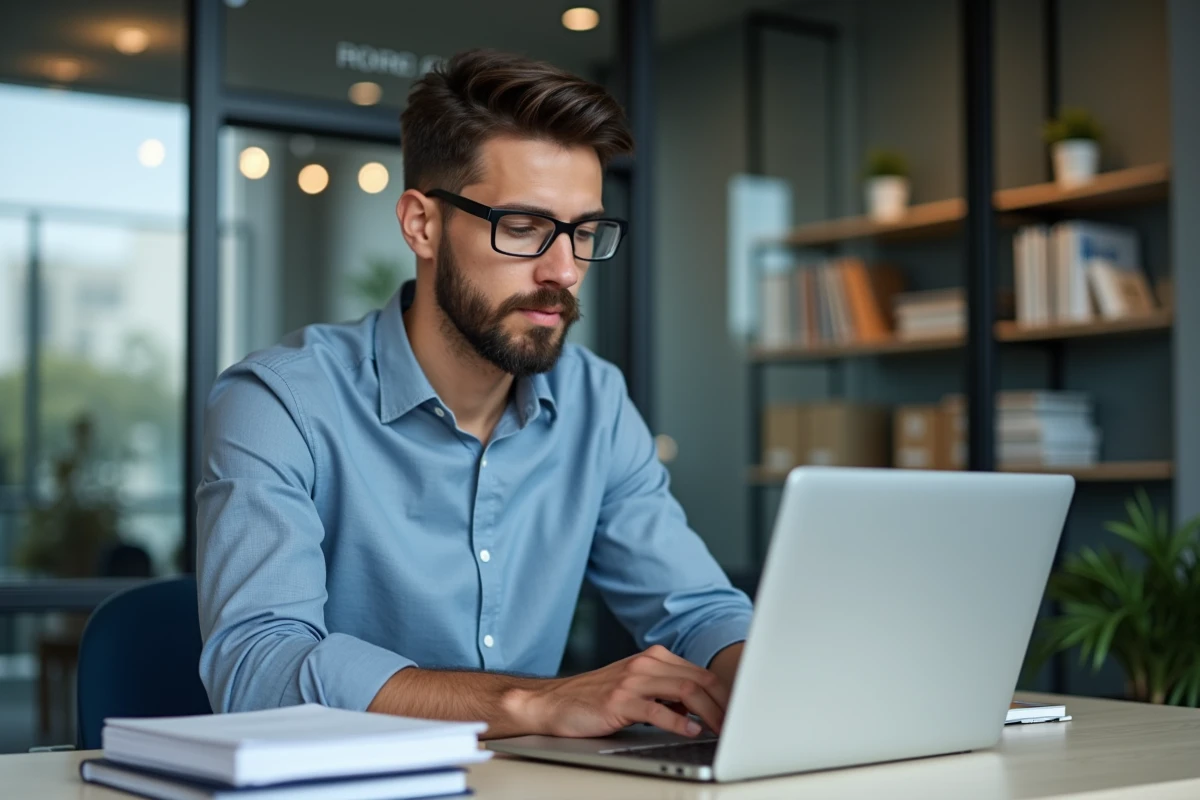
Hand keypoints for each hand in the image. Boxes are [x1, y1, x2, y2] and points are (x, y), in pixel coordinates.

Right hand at [515, 645, 730, 737]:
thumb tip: (702, 708)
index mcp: (653, 658)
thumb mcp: (636, 687)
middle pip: (699, 680)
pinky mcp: (619, 701)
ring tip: (720, 730)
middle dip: (723, 704)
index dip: (724, 694)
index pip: (700, 673)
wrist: (554, 703)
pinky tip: (690, 731)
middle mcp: (645, 664)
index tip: (738, 713)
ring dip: (709, 713)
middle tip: (736, 725)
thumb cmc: (596, 698)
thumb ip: (666, 691)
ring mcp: (632, 680)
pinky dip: (679, 721)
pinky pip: (658, 710)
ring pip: (685, 691)